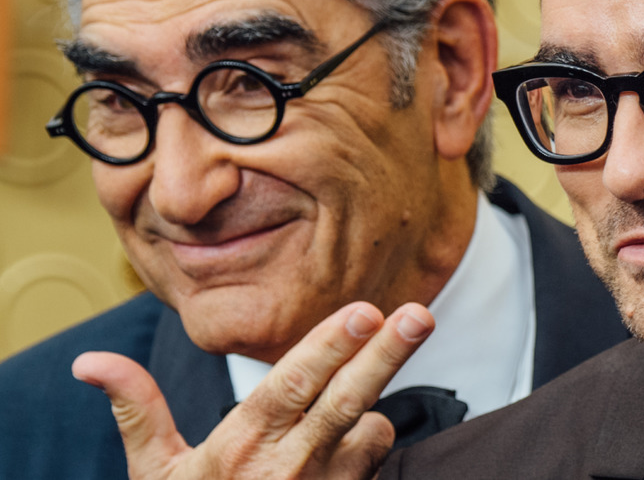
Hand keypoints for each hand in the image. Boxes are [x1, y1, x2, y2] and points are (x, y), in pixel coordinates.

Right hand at [71, 302, 433, 479]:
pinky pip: (375, 456)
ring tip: (406, 334)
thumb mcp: (157, 473)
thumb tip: (91, 361)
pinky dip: (371, 435)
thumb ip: (137, 410)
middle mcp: (288, 466)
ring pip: (370, 427)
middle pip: (343, 402)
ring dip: (381, 389)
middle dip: (385, 355)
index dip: (328, 348)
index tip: (364, 312)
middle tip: (419, 317)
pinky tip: (352, 432)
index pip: (290, 387)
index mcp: (241, 446)